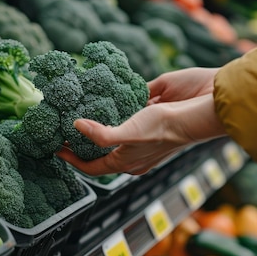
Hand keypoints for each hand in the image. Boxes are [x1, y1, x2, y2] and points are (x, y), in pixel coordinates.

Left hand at [56, 68, 226, 176]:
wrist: (202, 106)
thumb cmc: (168, 128)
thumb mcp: (131, 134)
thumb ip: (102, 135)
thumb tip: (76, 126)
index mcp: (127, 161)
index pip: (92, 166)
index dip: (71, 159)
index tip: (55, 147)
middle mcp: (132, 146)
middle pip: (99, 148)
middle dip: (79, 140)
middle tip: (59, 128)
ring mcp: (140, 124)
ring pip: (112, 123)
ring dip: (95, 117)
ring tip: (74, 107)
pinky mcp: (148, 104)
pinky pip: (125, 102)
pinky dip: (112, 98)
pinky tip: (100, 89)